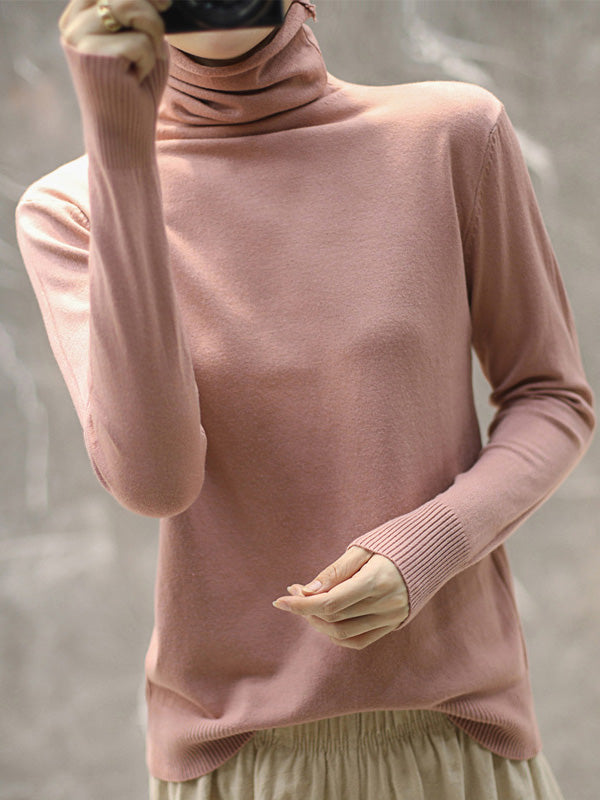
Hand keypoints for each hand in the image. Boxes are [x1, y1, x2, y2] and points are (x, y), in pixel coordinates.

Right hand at [59, 0, 171, 82]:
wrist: (125, 132)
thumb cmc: (135, 88)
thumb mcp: (139, 40)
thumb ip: (139, 13)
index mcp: (79, 16)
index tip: (163, 4)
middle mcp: (73, 24)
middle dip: (151, 14)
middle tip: (155, 42)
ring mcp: (79, 39)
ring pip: (131, 7)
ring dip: (153, 35)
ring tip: (146, 60)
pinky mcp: (94, 57)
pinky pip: (139, 42)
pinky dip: (149, 62)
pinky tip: (134, 79)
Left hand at [272, 546, 409, 649]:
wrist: (431, 551)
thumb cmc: (392, 543)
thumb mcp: (362, 549)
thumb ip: (334, 572)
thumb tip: (306, 591)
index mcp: (377, 581)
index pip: (331, 603)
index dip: (302, 604)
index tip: (280, 599)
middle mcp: (386, 604)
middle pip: (334, 618)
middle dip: (307, 608)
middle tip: (294, 591)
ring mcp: (391, 617)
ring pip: (343, 633)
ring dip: (319, 622)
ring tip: (308, 603)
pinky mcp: (393, 625)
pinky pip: (359, 640)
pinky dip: (337, 634)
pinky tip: (326, 619)